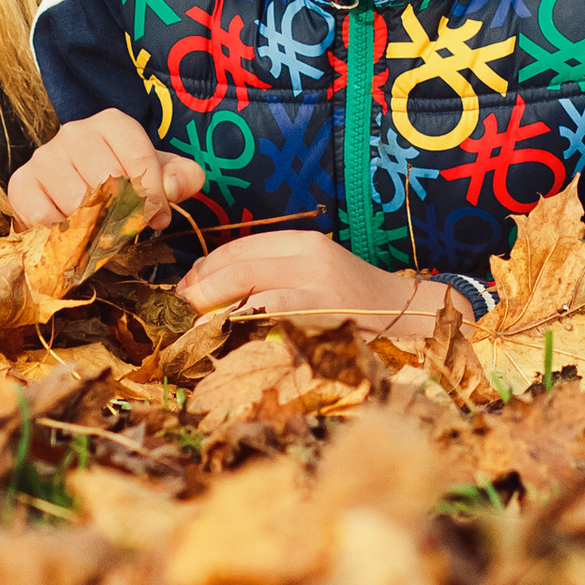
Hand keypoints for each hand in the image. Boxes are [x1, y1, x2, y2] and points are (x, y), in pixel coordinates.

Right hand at [7, 110, 204, 230]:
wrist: (70, 194)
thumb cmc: (121, 183)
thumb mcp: (157, 175)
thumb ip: (180, 177)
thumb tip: (173, 189)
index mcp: (112, 123)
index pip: (139, 158)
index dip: (153, 196)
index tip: (158, 218)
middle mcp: (74, 133)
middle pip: (107, 181)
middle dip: (124, 214)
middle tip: (128, 231)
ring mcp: (44, 157)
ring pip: (76, 202)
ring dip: (93, 227)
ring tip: (100, 233)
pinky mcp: (21, 184)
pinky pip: (44, 218)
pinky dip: (61, 234)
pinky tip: (71, 232)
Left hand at [176, 230, 450, 333]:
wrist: (406, 317)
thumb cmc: (352, 302)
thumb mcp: (314, 274)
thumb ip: (273, 275)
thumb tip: (212, 288)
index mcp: (304, 243)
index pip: (240, 248)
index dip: (205, 268)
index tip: (184, 289)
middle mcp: (309, 258)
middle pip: (237, 267)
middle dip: (200, 289)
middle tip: (178, 311)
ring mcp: (318, 288)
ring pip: (249, 292)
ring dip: (213, 312)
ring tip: (191, 330)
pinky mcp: (324, 317)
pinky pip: (272, 320)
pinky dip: (243, 329)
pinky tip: (226, 341)